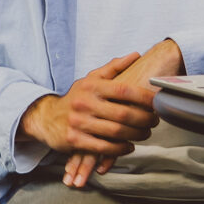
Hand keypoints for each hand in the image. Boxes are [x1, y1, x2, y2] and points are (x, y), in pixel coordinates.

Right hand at [63, 40, 184, 187]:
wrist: (46, 117)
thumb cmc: (75, 98)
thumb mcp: (90, 79)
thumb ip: (113, 68)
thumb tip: (135, 55)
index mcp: (91, 86)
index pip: (123, 90)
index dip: (144, 97)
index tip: (157, 102)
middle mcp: (84, 103)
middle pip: (123, 114)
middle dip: (145, 119)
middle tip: (154, 121)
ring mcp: (79, 122)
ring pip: (116, 132)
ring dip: (137, 135)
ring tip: (145, 133)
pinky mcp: (75, 140)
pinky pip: (105, 147)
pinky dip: (121, 148)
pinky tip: (129, 145)